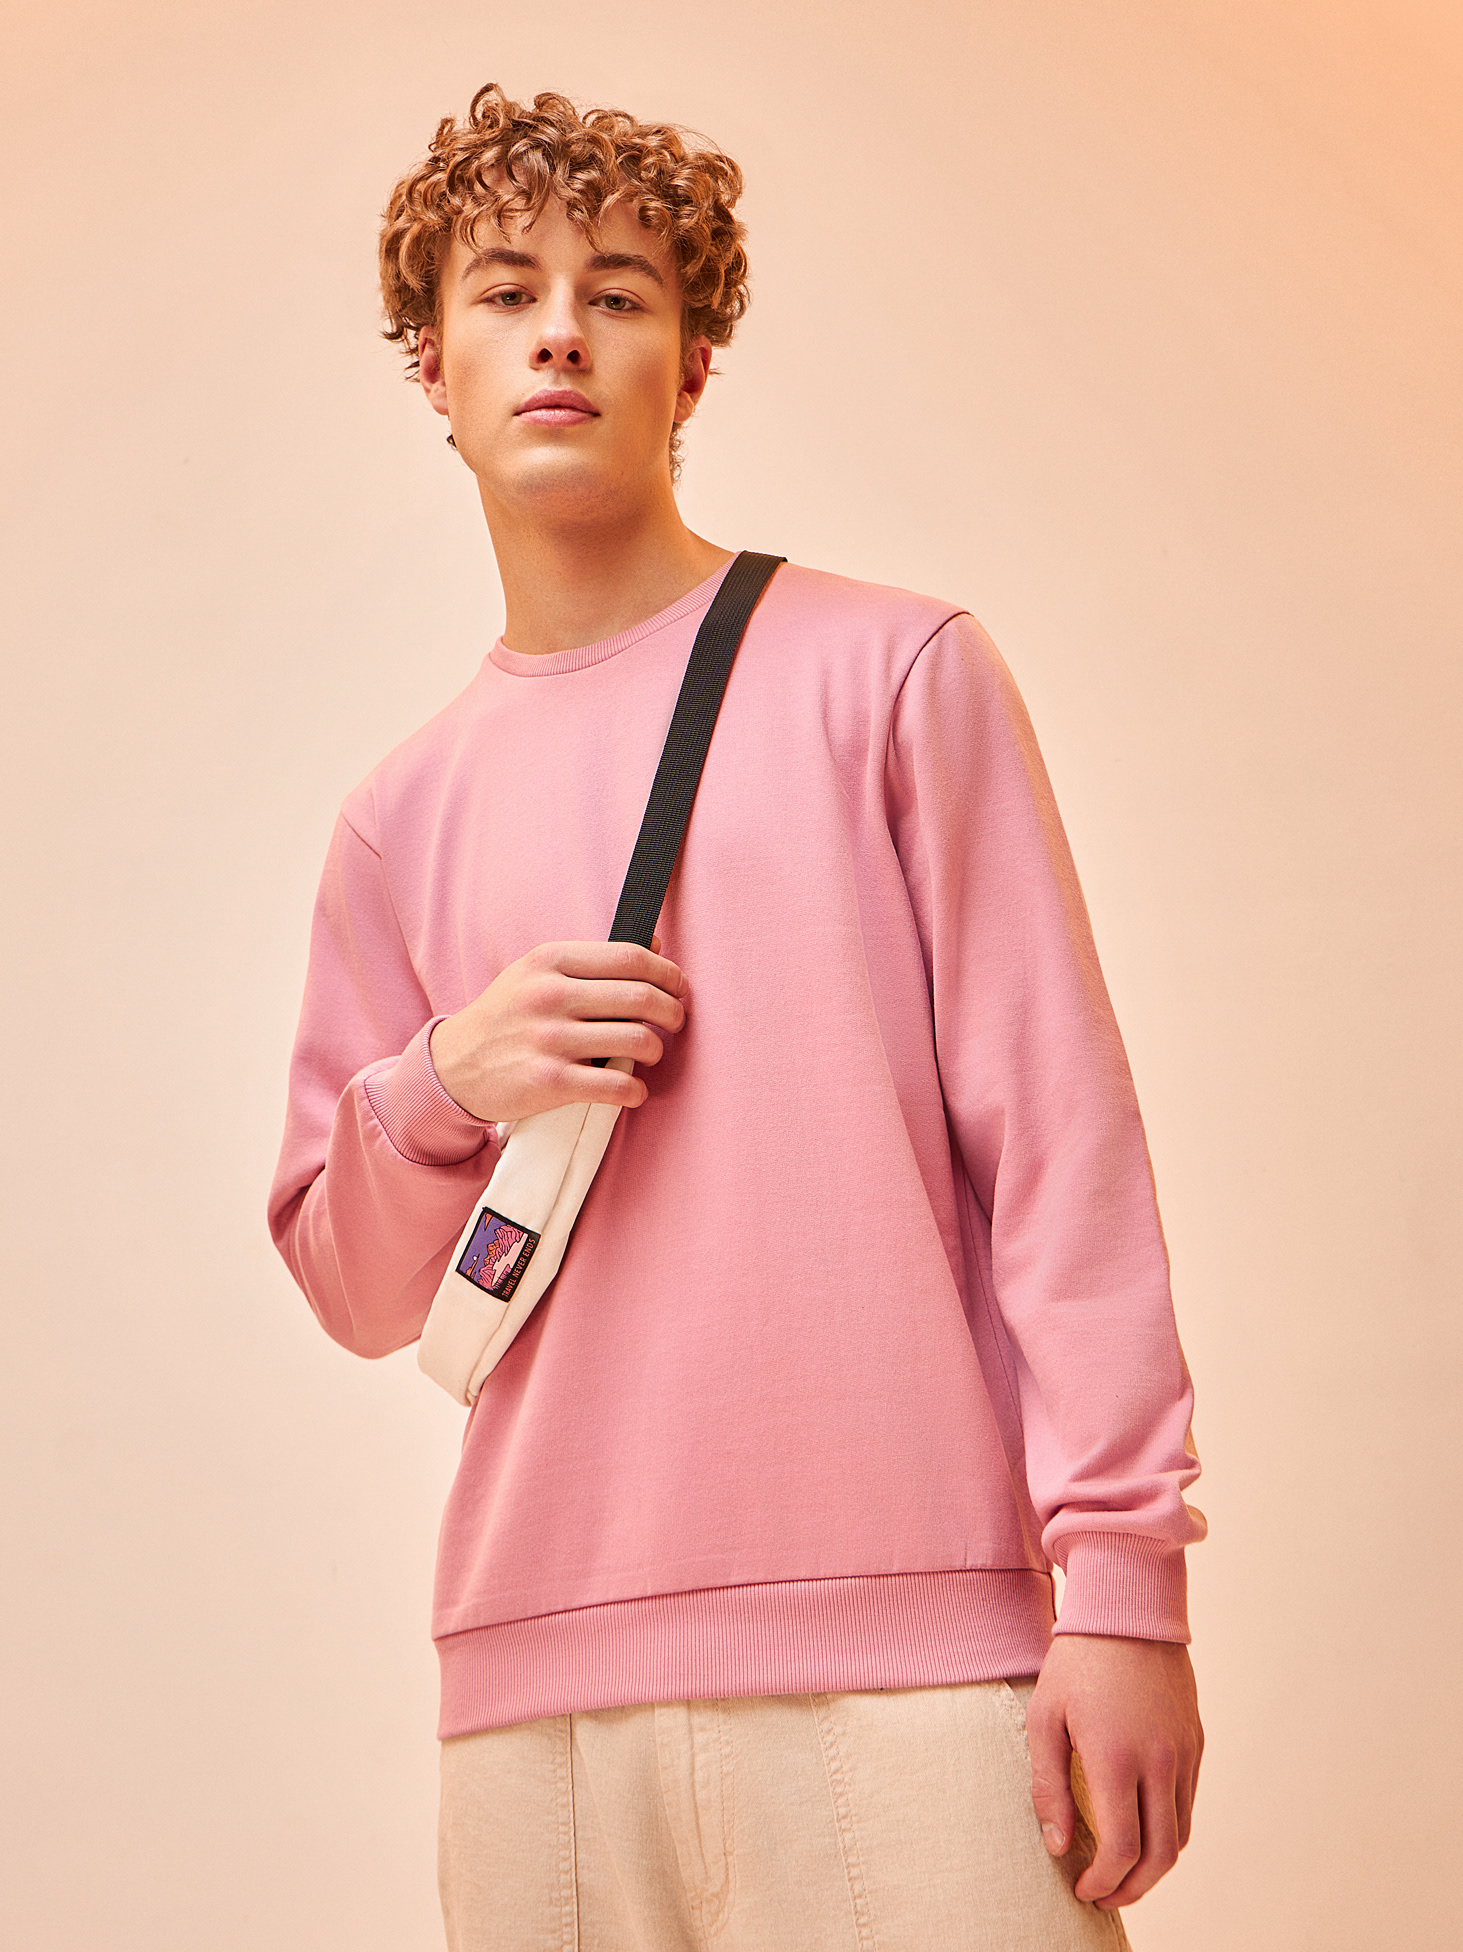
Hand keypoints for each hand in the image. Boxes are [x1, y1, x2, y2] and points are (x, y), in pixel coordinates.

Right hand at [428, 937, 686, 1124]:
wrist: (453, 1066)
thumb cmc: (506, 1017)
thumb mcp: (537, 973)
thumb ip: (593, 961)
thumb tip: (657, 946)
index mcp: (550, 961)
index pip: (631, 958)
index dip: (668, 973)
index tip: (678, 987)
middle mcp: (550, 996)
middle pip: (642, 997)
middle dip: (673, 1012)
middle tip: (675, 1022)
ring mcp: (549, 1039)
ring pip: (638, 1040)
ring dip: (657, 1050)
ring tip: (650, 1053)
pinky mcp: (550, 1082)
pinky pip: (618, 1085)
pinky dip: (636, 1091)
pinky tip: (633, 1089)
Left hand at [1025, 1634, 1201, 1908]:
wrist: (1127, 1605)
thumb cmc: (1076, 1660)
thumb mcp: (1044, 1718)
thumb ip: (1048, 1786)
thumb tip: (1058, 1845)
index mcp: (1117, 1758)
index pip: (1122, 1849)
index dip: (1104, 1882)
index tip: (1083, 1889)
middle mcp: (1159, 1761)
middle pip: (1161, 1857)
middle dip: (1133, 1889)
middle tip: (1104, 1895)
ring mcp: (1183, 1752)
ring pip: (1180, 1835)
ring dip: (1154, 1865)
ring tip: (1122, 1869)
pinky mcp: (1195, 1740)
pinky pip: (1188, 1802)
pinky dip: (1169, 1829)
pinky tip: (1142, 1827)